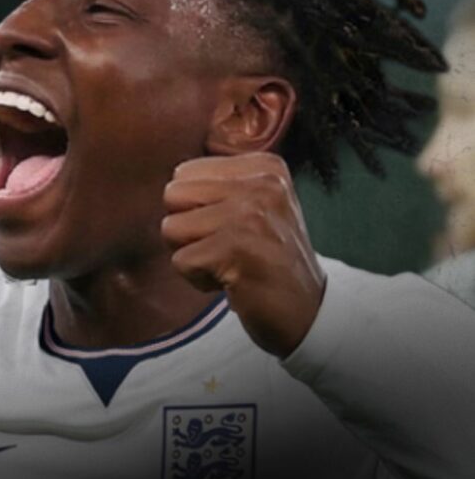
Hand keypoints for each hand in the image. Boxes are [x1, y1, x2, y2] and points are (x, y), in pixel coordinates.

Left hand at [161, 153, 324, 357]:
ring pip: (171, 228)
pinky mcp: (236, 249)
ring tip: (229, 263)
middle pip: (173, 195)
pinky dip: (198, 279)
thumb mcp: (254, 206)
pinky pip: (181, 261)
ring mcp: (250, 215)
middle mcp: (261, 184)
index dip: (194, 208)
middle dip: (186, 229)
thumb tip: (169, 183)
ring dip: (192, 255)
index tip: (230, 229)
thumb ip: (216, 186)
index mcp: (263, 167)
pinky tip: (232, 281)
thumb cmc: (268, 259)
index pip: (183, 173)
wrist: (308, 310)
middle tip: (224, 248)